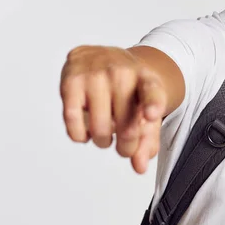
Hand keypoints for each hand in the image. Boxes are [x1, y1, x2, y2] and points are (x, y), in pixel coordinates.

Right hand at [60, 45, 165, 173]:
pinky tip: (86, 131)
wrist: (106, 57)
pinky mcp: (71, 80)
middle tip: (125, 146)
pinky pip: (73, 121)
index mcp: (146, 78)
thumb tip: (139, 166)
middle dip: (126, 146)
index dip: (153, 104)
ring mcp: (95, 74)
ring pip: (99, 128)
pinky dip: (80, 135)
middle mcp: (122, 73)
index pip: (152, 91)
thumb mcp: (146, 108)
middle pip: (126, 125)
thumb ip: (147, 139)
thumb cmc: (129, 89)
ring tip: (106, 133)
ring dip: (103, 142)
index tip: (152, 115)